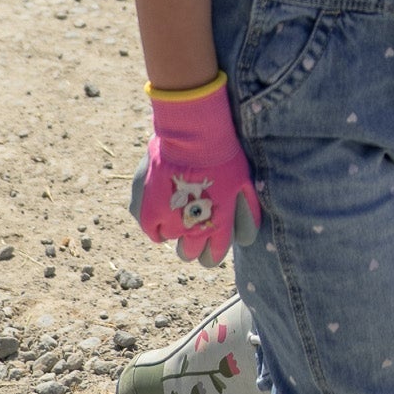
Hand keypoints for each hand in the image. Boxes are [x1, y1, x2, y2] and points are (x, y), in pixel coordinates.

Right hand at [130, 74, 260, 268]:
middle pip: (189, 253)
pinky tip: (159, 212)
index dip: (211, 253)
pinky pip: (149, 228)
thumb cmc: (224, 157)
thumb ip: (246, 215)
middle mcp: (191, 229)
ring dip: (172, 229)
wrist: (195, 137)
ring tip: (175, 213)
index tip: (209, 247)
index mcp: (216, 227)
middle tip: (192, 226)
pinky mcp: (146, 210)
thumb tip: (247, 239)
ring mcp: (167, 221)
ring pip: (168, 239)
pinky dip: (153, 223)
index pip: (213, 255)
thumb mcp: (244, 186)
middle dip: (192, 244)